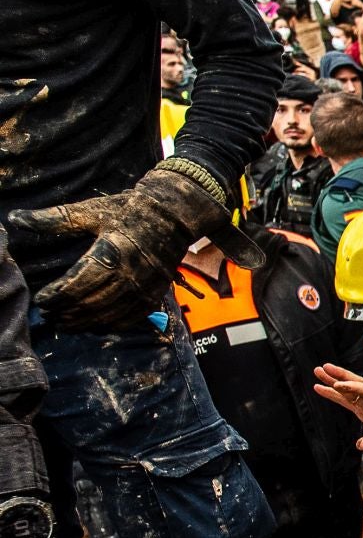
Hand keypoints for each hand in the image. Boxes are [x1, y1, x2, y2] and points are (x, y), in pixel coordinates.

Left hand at [11, 164, 250, 330]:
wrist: (173, 216)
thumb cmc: (127, 211)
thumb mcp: (90, 212)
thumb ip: (53, 219)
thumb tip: (16, 218)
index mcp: (111, 253)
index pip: (76, 285)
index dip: (55, 296)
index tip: (41, 299)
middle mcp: (129, 275)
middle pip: (89, 304)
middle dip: (65, 312)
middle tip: (48, 315)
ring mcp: (143, 288)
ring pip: (107, 315)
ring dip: (83, 323)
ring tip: (64, 323)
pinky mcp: (153, 295)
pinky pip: (129, 319)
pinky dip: (108, 326)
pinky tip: (92, 325)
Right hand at [313, 363, 362, 453]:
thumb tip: (360, 444)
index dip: (354, 387)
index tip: (339, 385)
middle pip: (358, 384)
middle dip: (341, 375)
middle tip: (324, 367)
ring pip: (351, 390)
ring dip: (335, 381)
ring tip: (318, 372)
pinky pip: (348, 400)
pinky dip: (335, 395)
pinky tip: (322, 388)